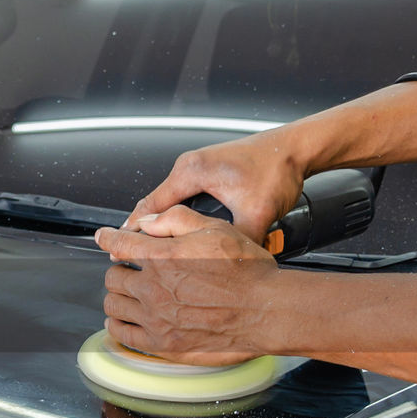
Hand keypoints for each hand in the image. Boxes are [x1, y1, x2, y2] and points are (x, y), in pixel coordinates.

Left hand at [95, 205, 279, 364]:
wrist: (266, 311)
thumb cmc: (247, 272)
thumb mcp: (215, 229)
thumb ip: (175, 220)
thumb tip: (145, 223)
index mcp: (163, 258)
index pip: (119, 244)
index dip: (108, 238)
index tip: (103, 237)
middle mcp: (154, 289)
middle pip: (112, 276)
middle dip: (119, 268)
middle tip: (130, 269)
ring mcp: (156, 318)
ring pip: (113, 304)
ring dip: (117, 295)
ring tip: (127, 293)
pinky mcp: (163, 343)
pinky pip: (122, 334)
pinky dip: (117, 324)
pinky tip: (122, 319)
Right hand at [124, 133, 305, 243]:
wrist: (298, 148)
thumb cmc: (278, 167)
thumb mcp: (258, 212)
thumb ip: (239, 242)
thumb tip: (230, 269)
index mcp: (192, 171)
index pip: (149, 206)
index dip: (133, 231)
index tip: (119, 249)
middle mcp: (191, 165)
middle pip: (155, 204)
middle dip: (143, 230)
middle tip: (132, 254)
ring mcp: (200, 167)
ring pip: (170, 201)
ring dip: (160, 223)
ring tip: (153, 247)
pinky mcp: (210, 171)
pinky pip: (184, 197)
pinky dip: (176, 215)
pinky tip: (181, 232)